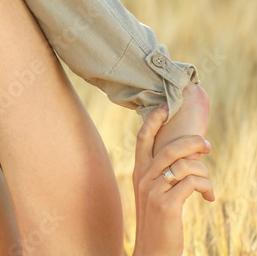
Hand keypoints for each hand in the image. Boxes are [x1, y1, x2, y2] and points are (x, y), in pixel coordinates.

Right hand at [132, 104, 214, 255]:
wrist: (151, 250)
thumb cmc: (157, 220)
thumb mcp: (154, 192)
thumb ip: (162, 173)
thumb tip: (187, 155)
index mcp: (138, 171)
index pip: (143, 138)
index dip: (154, 119)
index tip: (166, 105)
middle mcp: (142, 177)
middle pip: (170, 147)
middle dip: (193, 142)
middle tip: (208, 146)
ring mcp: (153, 191)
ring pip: (185, 165)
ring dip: (204, 173)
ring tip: (207, 187)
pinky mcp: (166, 205)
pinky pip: (192, 183)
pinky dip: (206, 188)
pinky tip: (207, 198)